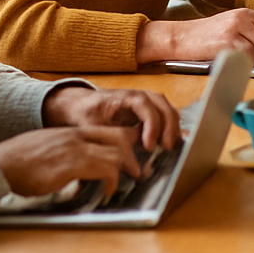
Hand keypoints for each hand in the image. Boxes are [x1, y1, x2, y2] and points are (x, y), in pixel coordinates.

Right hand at [0, 124, 143, 195]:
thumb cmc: (18, 163)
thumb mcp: (46, 149)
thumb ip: (65, 153)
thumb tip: (77, 168)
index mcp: (70, 133)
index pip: (108, 130)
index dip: (126, 140)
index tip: (134, 152)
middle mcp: (76, 136)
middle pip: (119, 137)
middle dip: (132, 154)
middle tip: (136, 171)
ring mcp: (74, 149)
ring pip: (116, 153)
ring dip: (123, 171)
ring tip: (120, 184)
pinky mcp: (71, 164)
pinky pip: (105, 168)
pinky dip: (111, 182)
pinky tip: (106, 192)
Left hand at [42, 85, 180, 151]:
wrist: (82, 103)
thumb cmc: (86, 113)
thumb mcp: (91, 125)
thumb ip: (104, 138)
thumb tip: (115, 157)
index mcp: (125, 97)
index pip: (146, 106)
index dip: (151, 126)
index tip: (148, 146)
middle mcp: (140, 96)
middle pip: (162, 105)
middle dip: (168, 127)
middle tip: (165, 148)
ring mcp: (146, 101)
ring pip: (167, 109)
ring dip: (172, 127)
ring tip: (168, 148)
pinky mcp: (149, 110)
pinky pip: (165, 115)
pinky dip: (170, 127)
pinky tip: (168, 142)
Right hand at [138, 8, 253, 64]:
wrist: (182, 37)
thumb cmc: (207, 34)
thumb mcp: (232, 22)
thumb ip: (253, 24)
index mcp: (246, 12)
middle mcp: (243, 17)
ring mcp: (235, 29)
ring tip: (246, 59)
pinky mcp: (228, 42)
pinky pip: (250, 55)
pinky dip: (248, 63)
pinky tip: (237, 61)